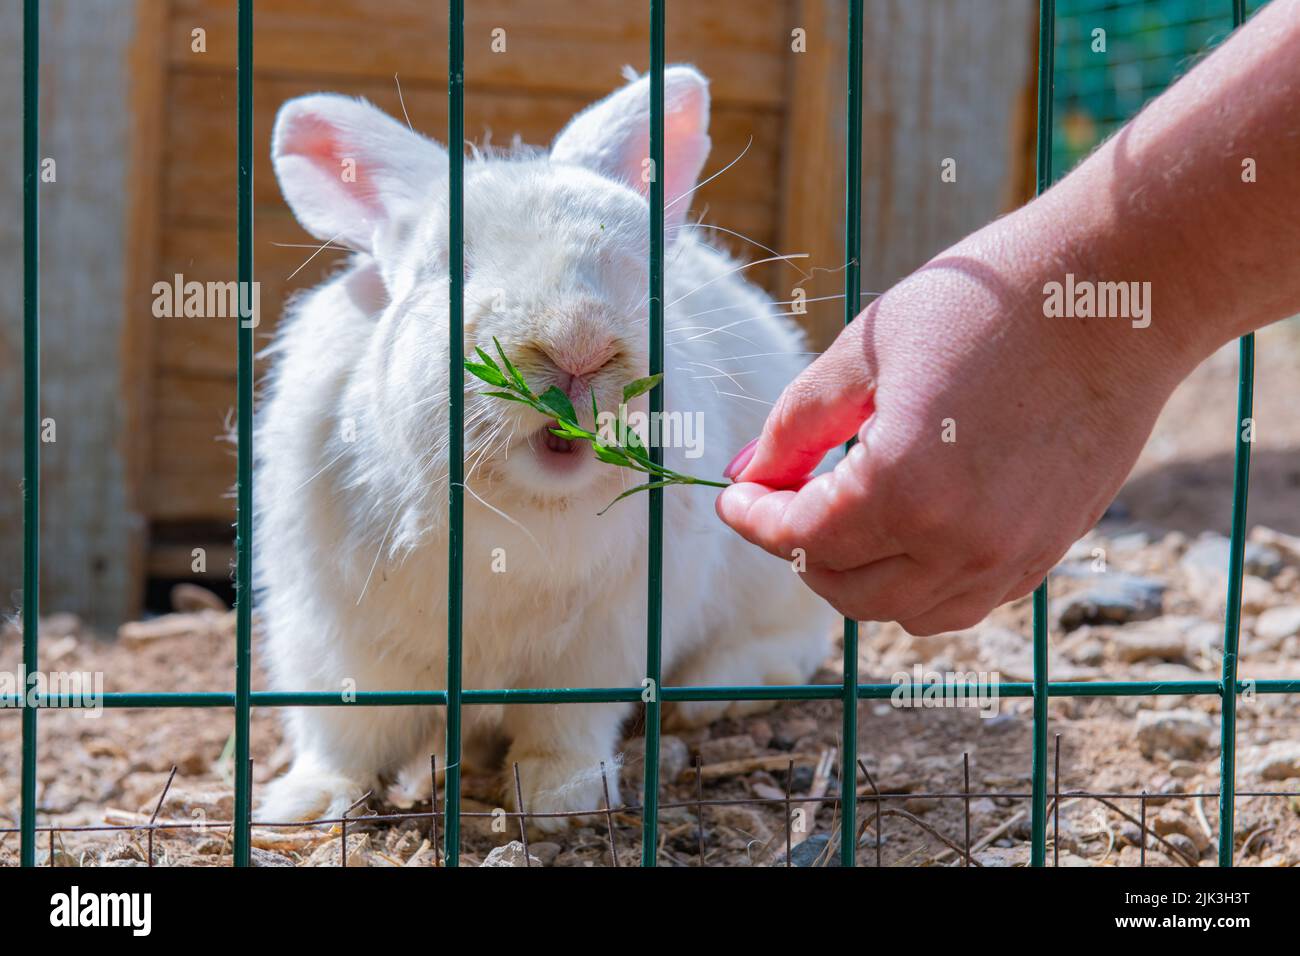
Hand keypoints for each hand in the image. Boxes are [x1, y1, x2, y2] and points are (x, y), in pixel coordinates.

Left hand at [715, 207, 1200, 634]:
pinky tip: (905, 530)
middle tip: (779, 502)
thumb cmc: (985, 304)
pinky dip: (916, 583)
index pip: (798, 536)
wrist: (1115, 295)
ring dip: (856, 576)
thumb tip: (745, 474)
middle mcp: (960, 543)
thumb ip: (794, 425)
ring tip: (840, 517)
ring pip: (904, 611)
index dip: (753, 517)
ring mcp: (1011, 557)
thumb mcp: (864, 351)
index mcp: (905, 490)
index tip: (732, 497)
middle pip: (844, 589)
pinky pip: (962, 601)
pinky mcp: (1047, 552)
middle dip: (796, 550)